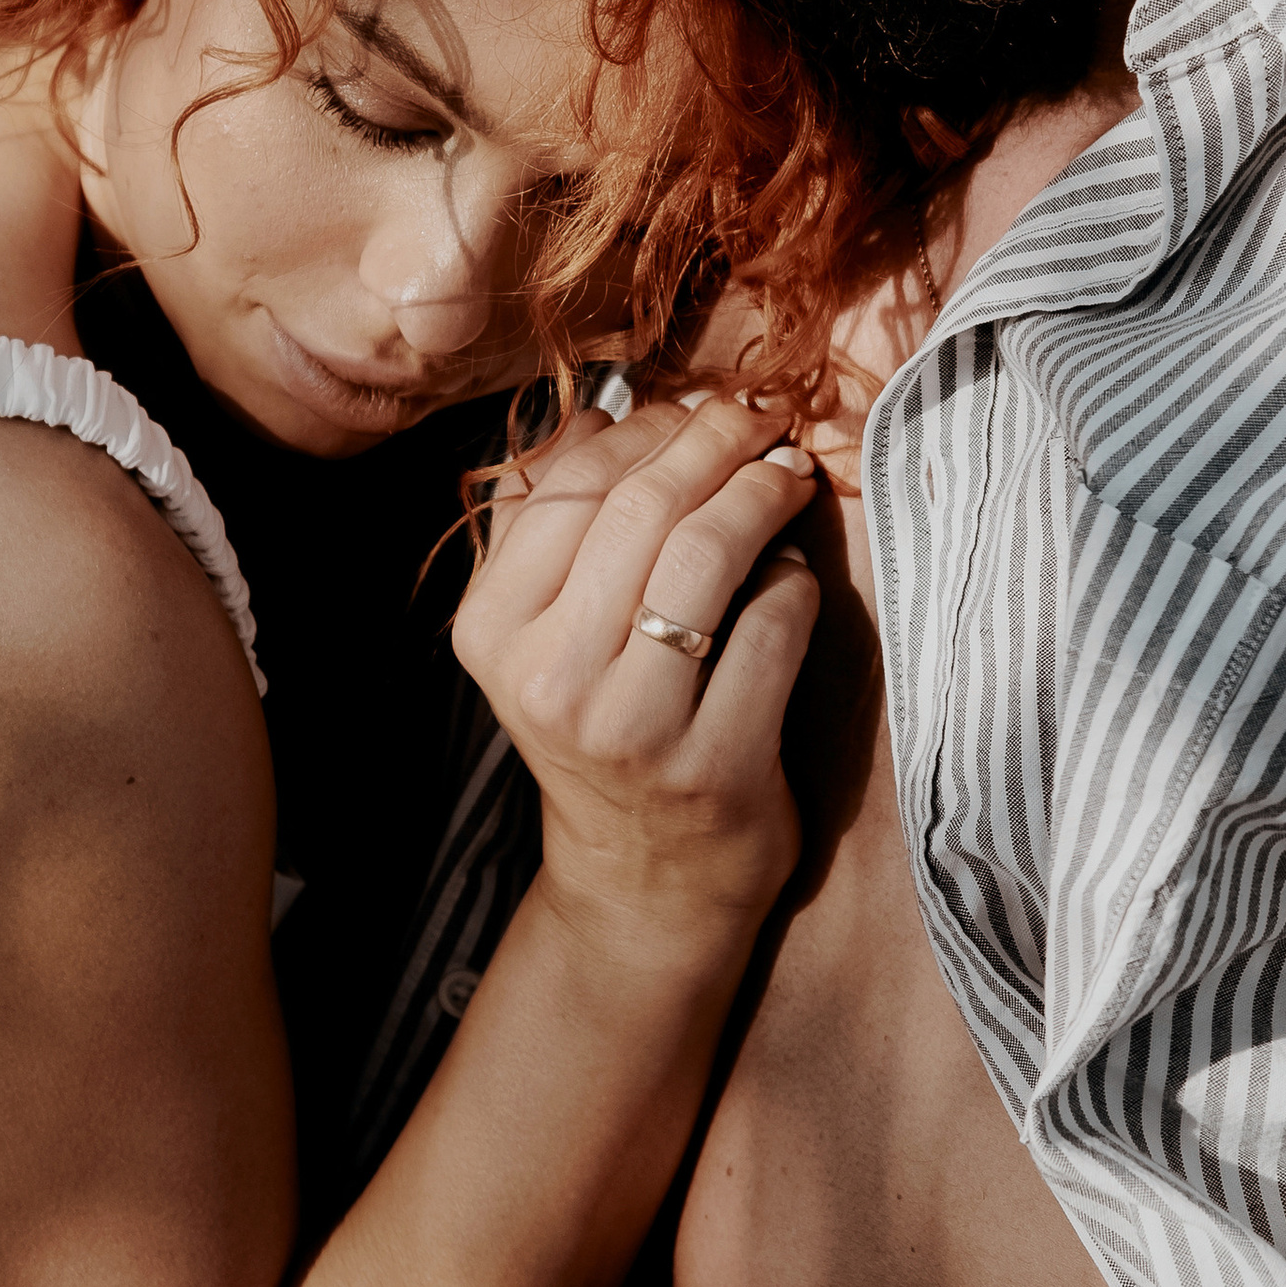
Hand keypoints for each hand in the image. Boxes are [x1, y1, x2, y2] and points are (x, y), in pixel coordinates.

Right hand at [451, 395, 819, 959]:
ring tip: (788, 473)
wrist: (646, 877)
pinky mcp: (715, 763)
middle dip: (715, 442)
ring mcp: (633, 727)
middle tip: (760, 421)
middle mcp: (550, 678)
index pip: (572, 486)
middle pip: (644, 509)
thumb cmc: (604, 726)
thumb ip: (554, 523)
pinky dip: (793, 582)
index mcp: (492, 631)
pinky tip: (792, 574)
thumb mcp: (544, 632)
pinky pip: (772, 625)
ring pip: (709, 556)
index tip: (694, 409)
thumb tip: (599, 408)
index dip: (647, 428)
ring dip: (763, 494)